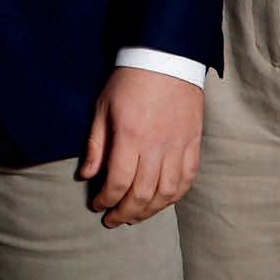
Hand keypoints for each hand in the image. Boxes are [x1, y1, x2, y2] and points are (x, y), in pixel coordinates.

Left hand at [81, 66, 203, 227]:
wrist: (166, 59)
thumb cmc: (129, 81)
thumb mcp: (102, 107)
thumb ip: (96, 144)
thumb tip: (87, 175)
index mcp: (130, 136)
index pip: (118, 182)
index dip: (106, 200)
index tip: (97, 206)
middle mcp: (156, 146)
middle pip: (142, 194)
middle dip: (125, 213)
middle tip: (113, 220)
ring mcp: (178, 147)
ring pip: (166, 193)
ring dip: (150, 211)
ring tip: (135, 217)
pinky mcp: (193, 144)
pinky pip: (187, 180)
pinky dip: (174, 197)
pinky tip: (162, 202)